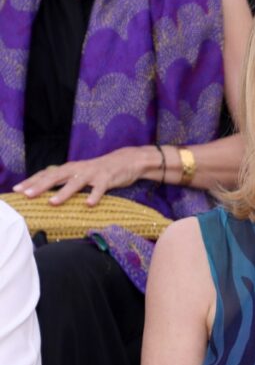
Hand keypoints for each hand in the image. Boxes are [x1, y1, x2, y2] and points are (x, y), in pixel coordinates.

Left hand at [13, 146, 155, 205]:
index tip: (17, 189)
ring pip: (76, 182)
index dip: (32, 181)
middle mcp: (78, 169)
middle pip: (56, 176)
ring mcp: (93, 173)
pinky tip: (89, 204)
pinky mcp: (107, 179)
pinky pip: (100, 188)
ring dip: (64, 192)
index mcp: (70, 168)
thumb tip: (47, 194)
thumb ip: (66, 181)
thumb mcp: (81, 174)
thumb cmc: (100, 171)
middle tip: (27, 195)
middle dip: (40, 186)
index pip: (47, 174)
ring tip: (53, 202)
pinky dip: (94, 195)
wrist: (128, 160)